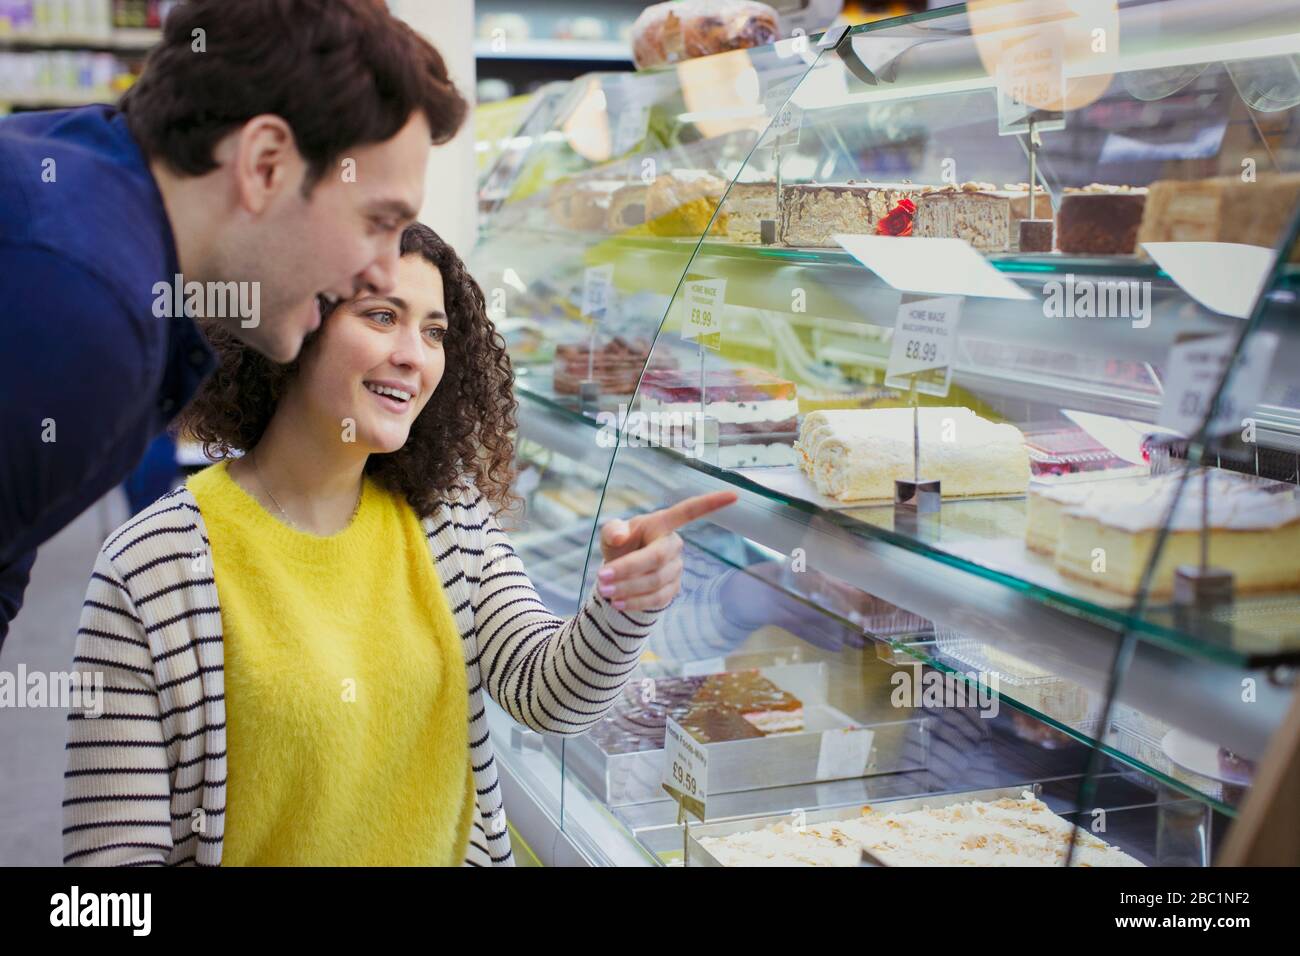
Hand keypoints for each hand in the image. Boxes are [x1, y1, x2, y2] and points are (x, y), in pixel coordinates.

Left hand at [596, 491, 737, 611]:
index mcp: (661, 523)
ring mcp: (675, 568)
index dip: (710, 503)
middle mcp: (673, 545)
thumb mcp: (612, 534)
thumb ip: (612, 531)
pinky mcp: (672, 589)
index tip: (734, 495)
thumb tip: (618, 536)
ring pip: (654, 581)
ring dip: (627, 588)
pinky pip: (657, 598)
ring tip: (604, 592)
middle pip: (656, 558)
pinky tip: (619, 603)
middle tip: (602, 578)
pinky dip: (635, 602)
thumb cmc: (621, 545)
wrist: (621, 575)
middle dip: (628, 569)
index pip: (688, 511)